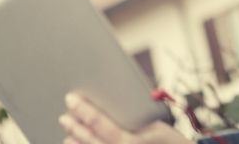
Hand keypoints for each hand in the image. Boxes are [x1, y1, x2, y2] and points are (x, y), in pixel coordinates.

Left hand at [59, 93, 193, 143]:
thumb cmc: (173, 143)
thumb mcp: (157, 125)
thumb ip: (136, 116)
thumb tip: (118, 100)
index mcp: (130, 142)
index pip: (99, 123)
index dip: (83, 110)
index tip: (71, 98)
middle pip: (90, 140)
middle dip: (75, 126)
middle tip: (65, 115)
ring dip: (78, 142)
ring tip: (68, 134)